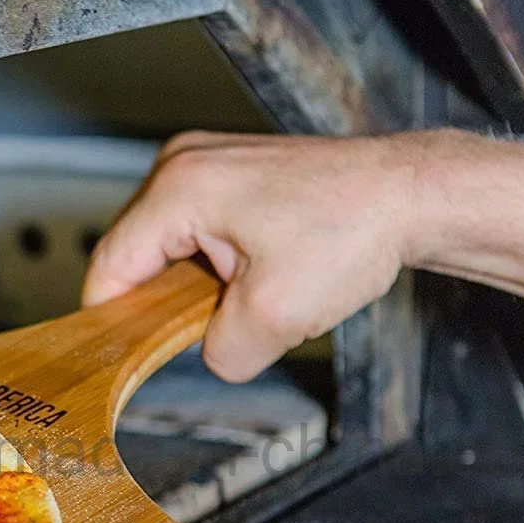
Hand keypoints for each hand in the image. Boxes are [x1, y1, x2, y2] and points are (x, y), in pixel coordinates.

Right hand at [83, 131, 425, 381]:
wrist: (414, 195)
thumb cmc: (356, 230)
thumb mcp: (277, 317)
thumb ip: (222, 353)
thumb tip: (211, 356)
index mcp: (178, 189)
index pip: (110, 268)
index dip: (113, 322)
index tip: (125, 361)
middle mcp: (181, 163)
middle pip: (136, 255)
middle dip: (166, 302)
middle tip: (214, 329)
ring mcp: (205, 161)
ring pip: (168, 247)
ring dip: (197, 285)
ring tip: (248, 296)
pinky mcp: (229, 171)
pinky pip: (196, 231)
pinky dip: (218, 264)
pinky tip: (257, 274)